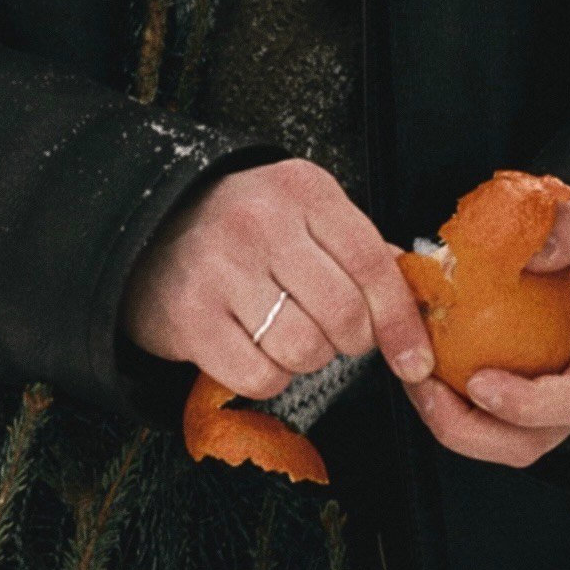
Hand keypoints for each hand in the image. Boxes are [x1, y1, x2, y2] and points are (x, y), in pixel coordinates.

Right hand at [123, 158, 433, 395]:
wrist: (148, 230)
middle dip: (351, 341)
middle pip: (343, 313)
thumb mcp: (306, 214)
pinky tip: (257, 351)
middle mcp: (262, 224)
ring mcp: (221, 269)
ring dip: (308, 358)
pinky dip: (269, 377)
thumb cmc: (245, 227)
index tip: (415, 360)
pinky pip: (258, 375)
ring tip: (290, 335)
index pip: (372, 264)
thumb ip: (361, 249)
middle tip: (336, 335)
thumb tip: (421, 299)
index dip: (401, 320)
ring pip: (304, 349)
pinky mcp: (189, 316)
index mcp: (304, 192)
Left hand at [402, 190, 569, 469]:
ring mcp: (553, 399)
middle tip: (430, 393)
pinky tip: (421, 377)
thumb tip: (539, 252)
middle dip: (476, 432)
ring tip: (418, 387)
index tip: (480, 383)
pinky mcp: (522, 399)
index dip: (531, 405)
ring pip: (506, 443)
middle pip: (536, 439)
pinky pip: (486, 422)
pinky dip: (449, 410)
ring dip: (454, 427)